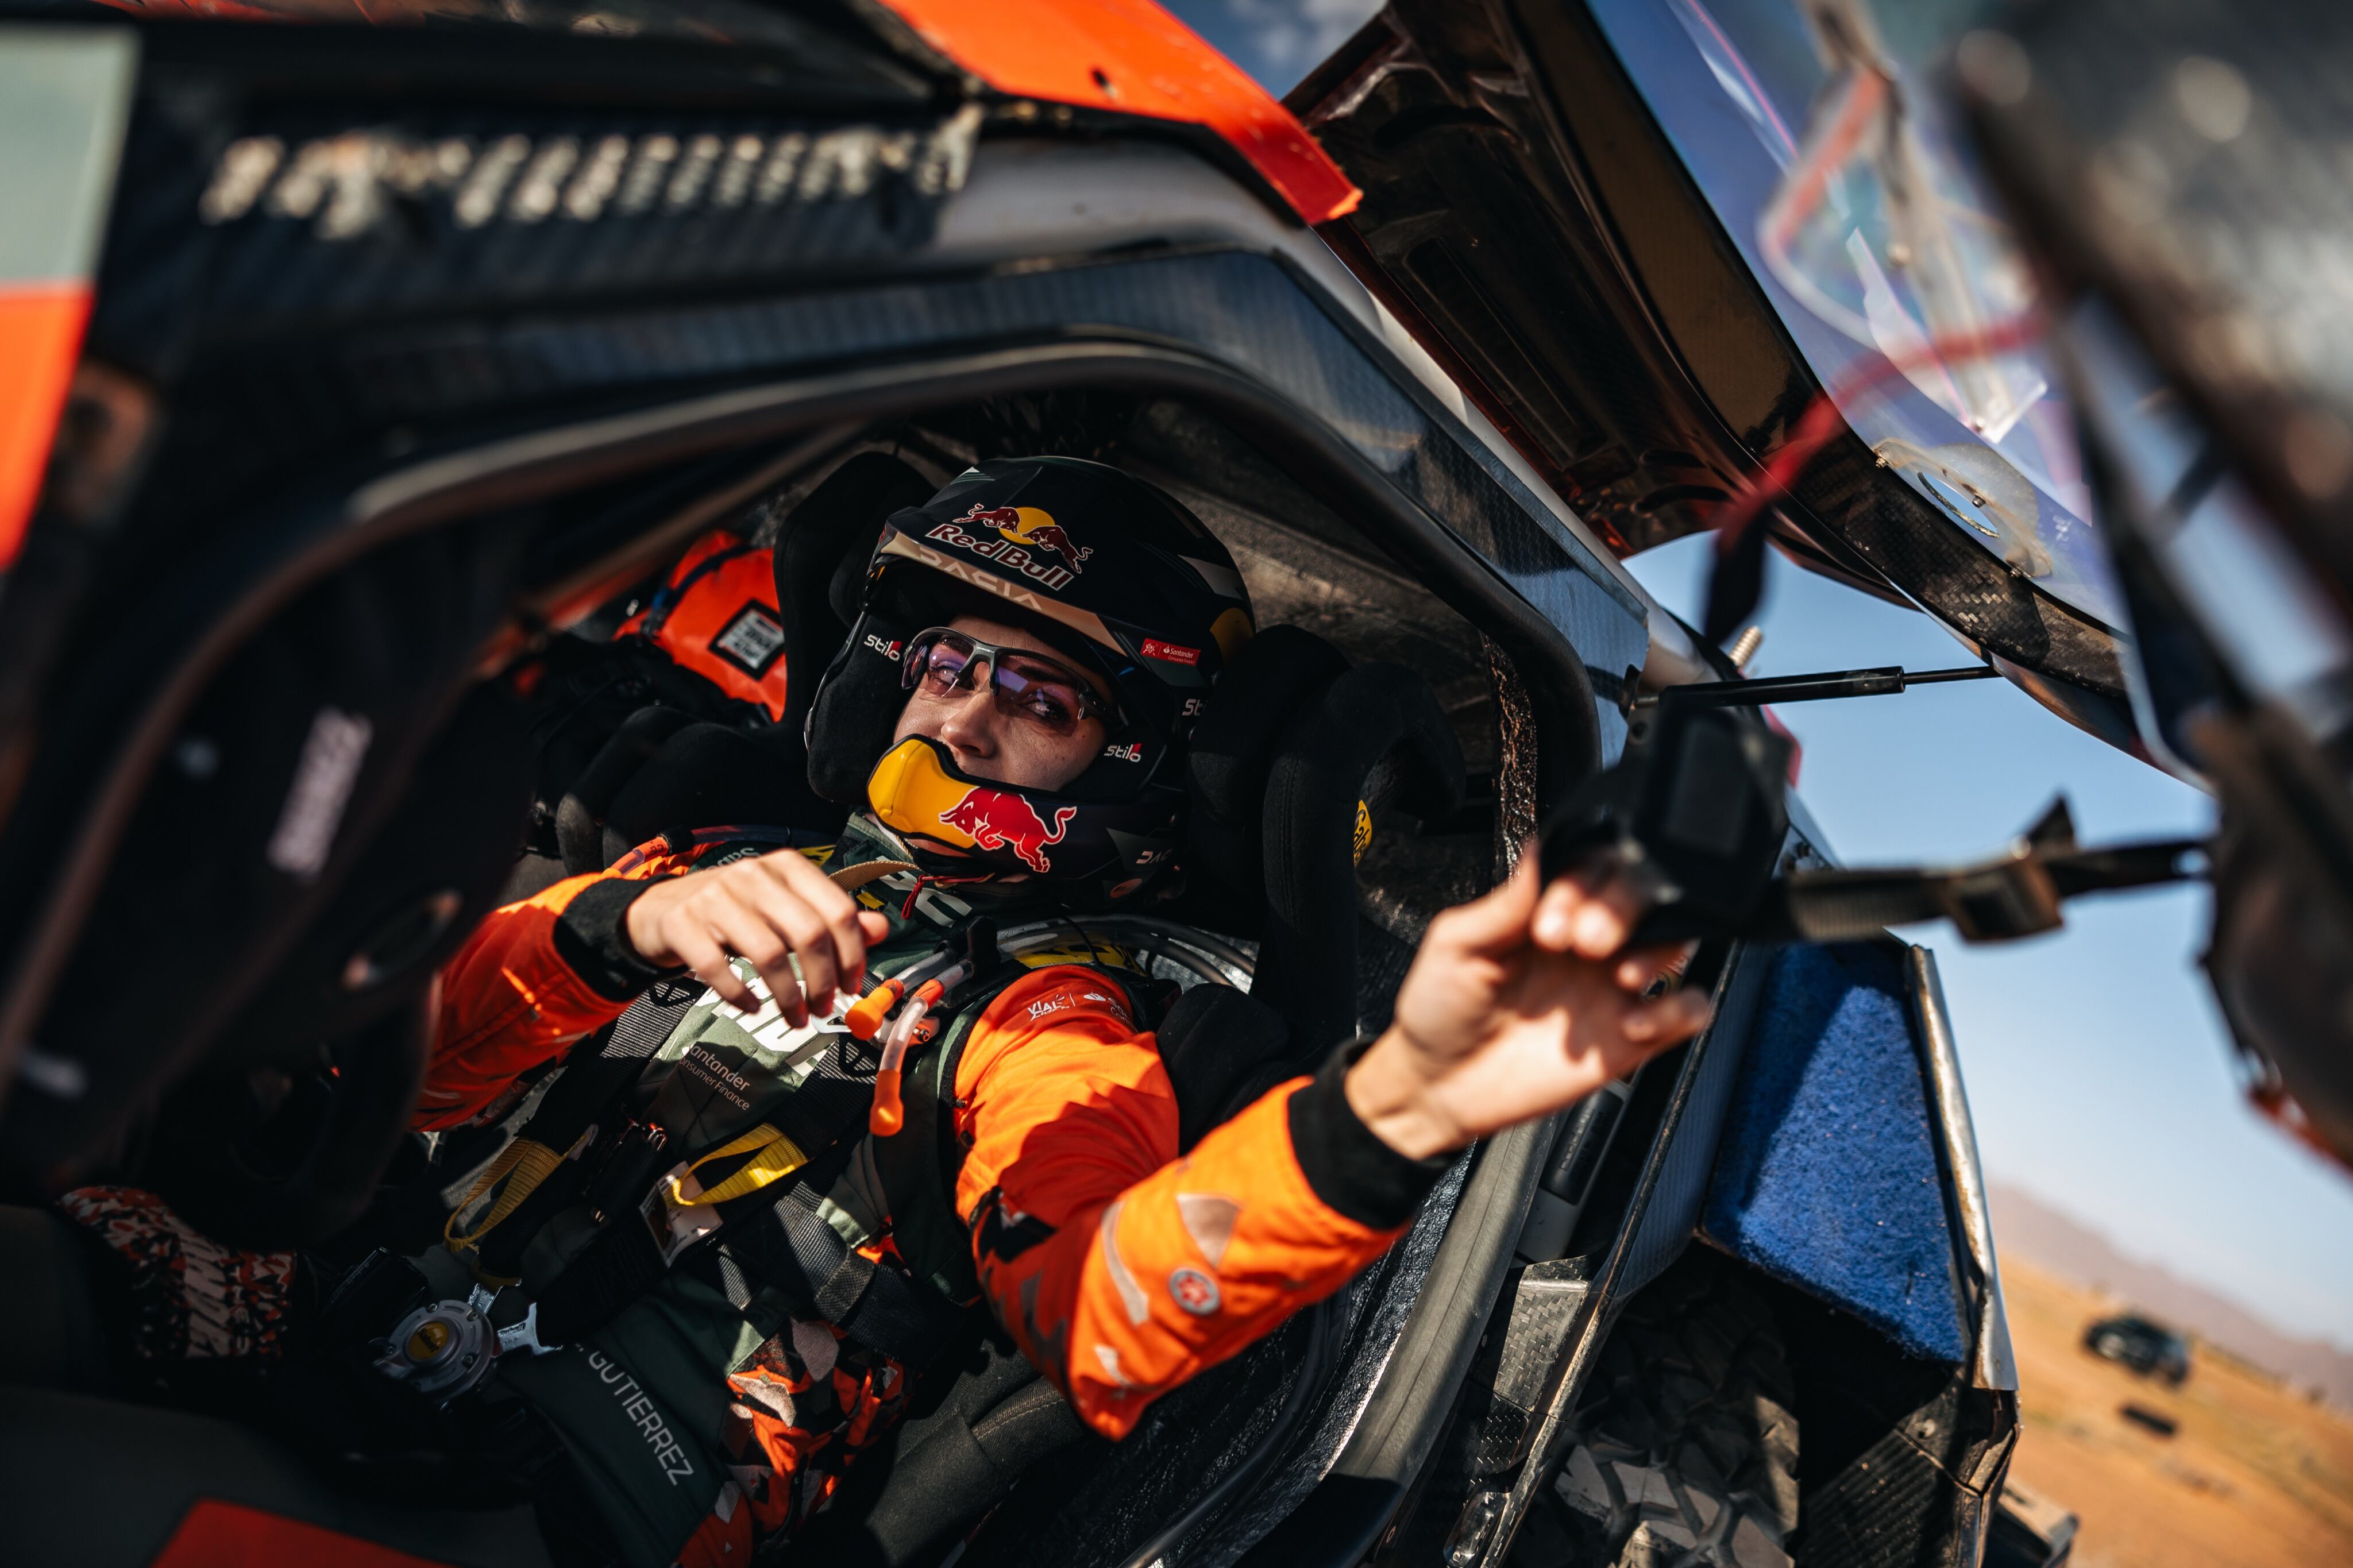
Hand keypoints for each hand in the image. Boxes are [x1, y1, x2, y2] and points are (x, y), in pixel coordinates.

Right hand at [623, 848, 891, 1026]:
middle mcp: (753, 875)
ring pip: (769, 953)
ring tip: (796, 1017)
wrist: (661, 909)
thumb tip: (879, 930)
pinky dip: (740, 994)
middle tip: (825, 1007)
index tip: (852, 985)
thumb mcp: (783, 908)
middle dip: (823, 981)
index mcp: (786, 868)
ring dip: (788, 996)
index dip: (852, 954)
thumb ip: (831, 918)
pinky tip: (751, 1006)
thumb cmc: (732, 911)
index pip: (837, 910)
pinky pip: (717, 967)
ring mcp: (715, 897)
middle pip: (808, 933)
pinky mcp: (683, 923)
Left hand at [1343, 850, 1712, 1159]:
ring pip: (1674, 943)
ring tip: (1621, 976)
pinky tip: (1632, 1023)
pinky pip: (1687, 1011)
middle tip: (1587, 940)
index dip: (1585, 883)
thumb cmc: (1440, 1008)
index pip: (1594, 866)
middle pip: (1642, 896)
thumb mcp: (1457, 945)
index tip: (1551, 919)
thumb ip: (1506, 904)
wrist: (1439, 1086)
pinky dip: (1680, 1010)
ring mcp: (1612, 986)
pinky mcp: (1631, 1036)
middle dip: (1624, 908)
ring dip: (1658, 951)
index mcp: (1549, 907)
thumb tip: (1543, 850)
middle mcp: (1588, 940)